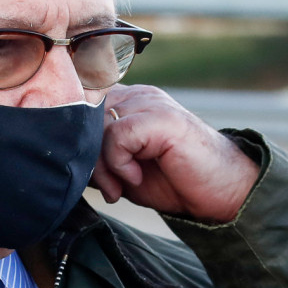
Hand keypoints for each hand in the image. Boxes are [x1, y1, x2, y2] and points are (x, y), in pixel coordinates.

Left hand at [90, 84, 258, 222]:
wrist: (222, 191)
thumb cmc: (174, 181)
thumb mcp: (123, 170)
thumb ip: (96, 158)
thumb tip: (65, 160)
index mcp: (128, 102)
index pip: (82, 109)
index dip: (80, 143)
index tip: (93, 176)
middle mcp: (137, 95)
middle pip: (86, 119)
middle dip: (89, 159)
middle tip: (108, 188)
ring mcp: (150, 103)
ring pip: (98, 127)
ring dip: (103, 166)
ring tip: (121, 187)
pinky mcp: (160, 118)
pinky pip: (118, 136)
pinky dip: (120, 164)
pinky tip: (136, 179)